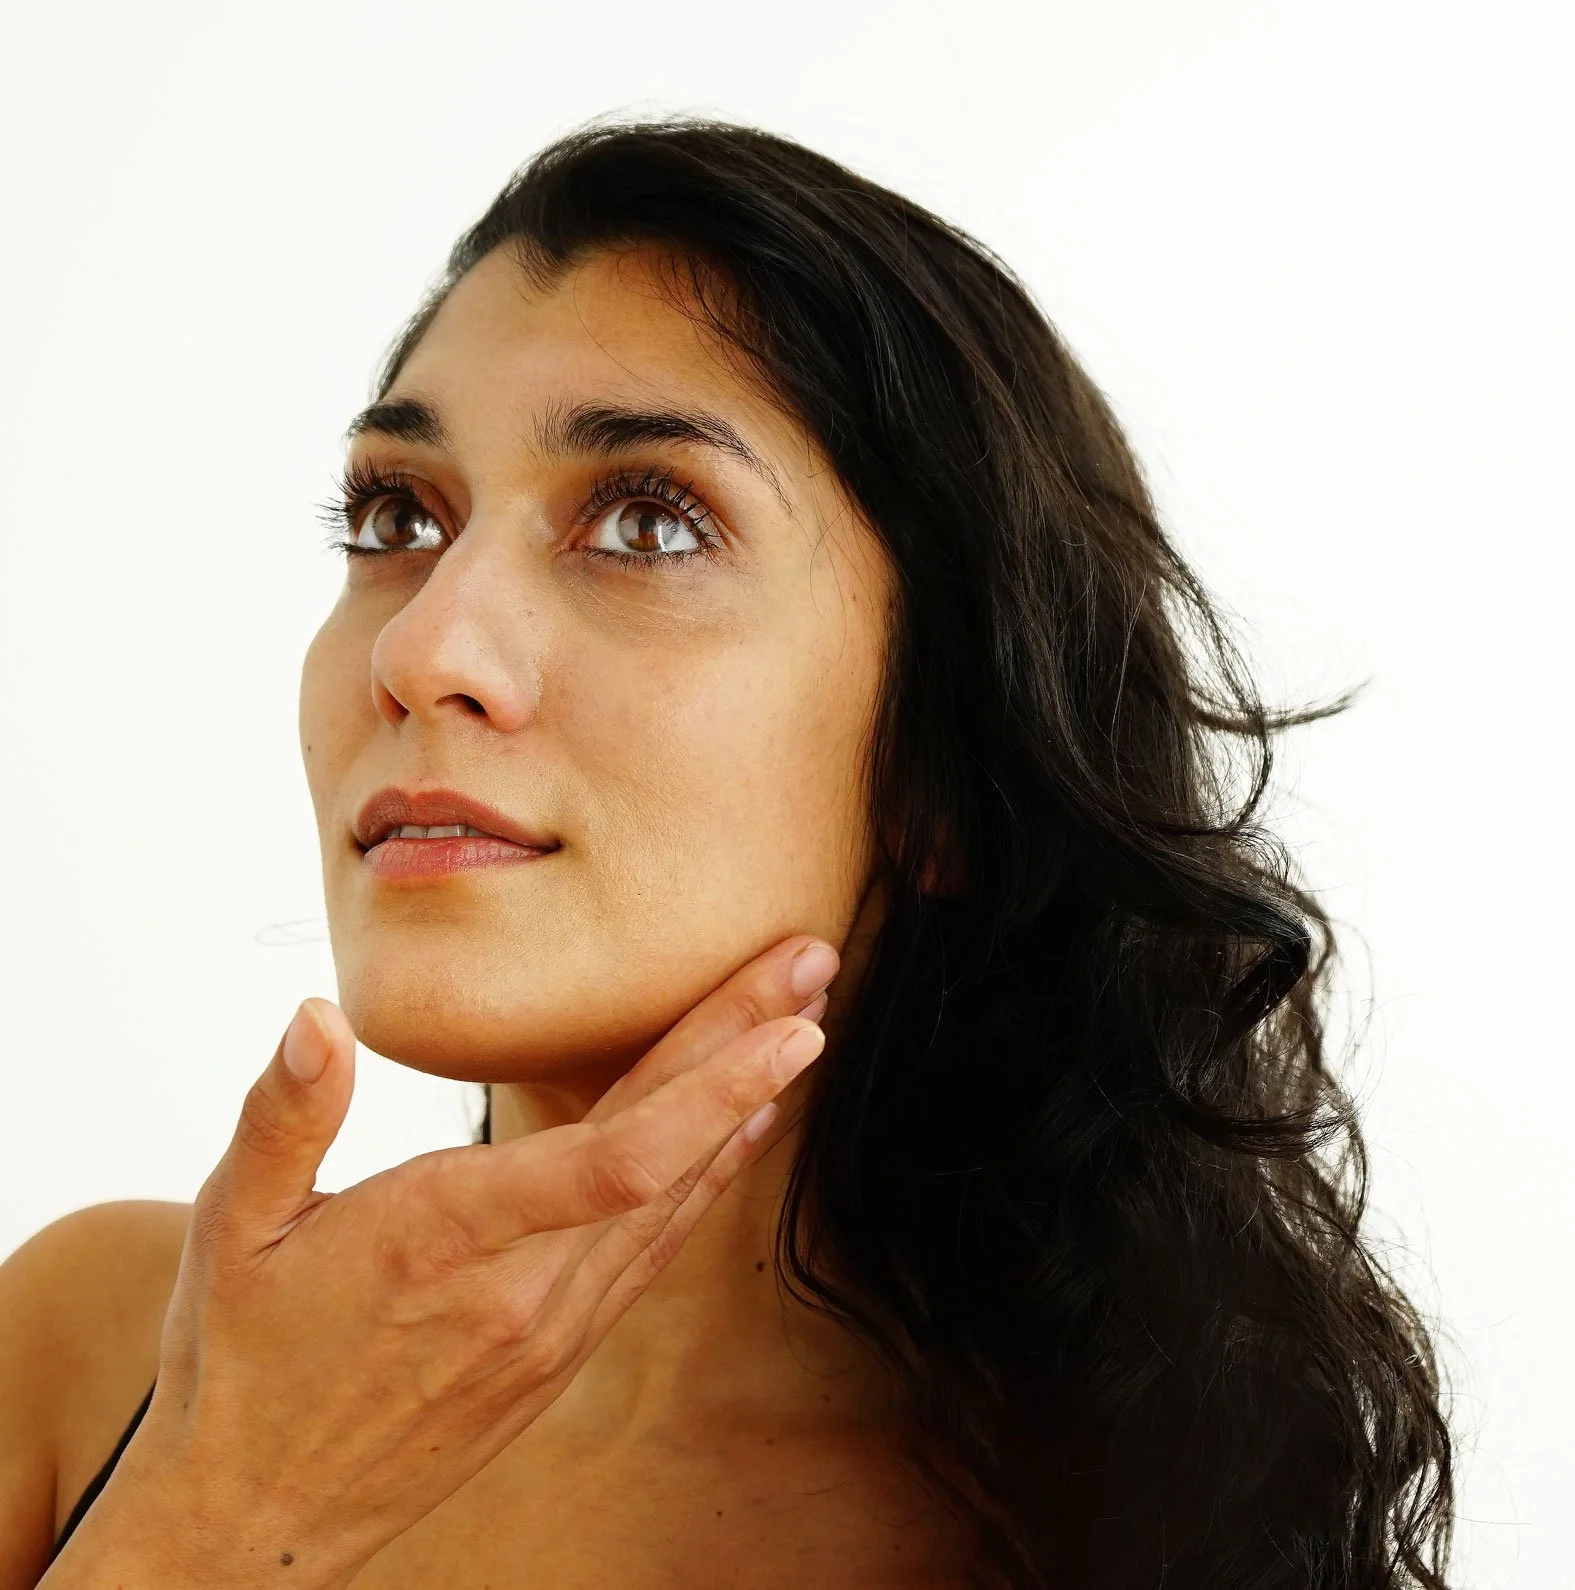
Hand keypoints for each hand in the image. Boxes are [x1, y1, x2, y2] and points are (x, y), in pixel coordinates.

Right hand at [77, 935, 837, 1587]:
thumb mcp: (230, 1229)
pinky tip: (744, 1131)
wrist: (254, 1526)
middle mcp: (523, 1287)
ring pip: (674, 1200)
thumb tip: (316, 1014)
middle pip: (668, 1154)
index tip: (790, 1019)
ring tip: (798, 1025)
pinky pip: (653, 1251)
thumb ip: (285, 1115)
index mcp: (445, 1237)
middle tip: (814, 964)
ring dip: (743, 1105)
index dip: (716, 1086)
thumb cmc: (235, 1364)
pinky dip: (706, 1181)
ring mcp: (550, 1327)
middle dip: (749, 1051)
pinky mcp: (556, 1351)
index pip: (616, 1157)